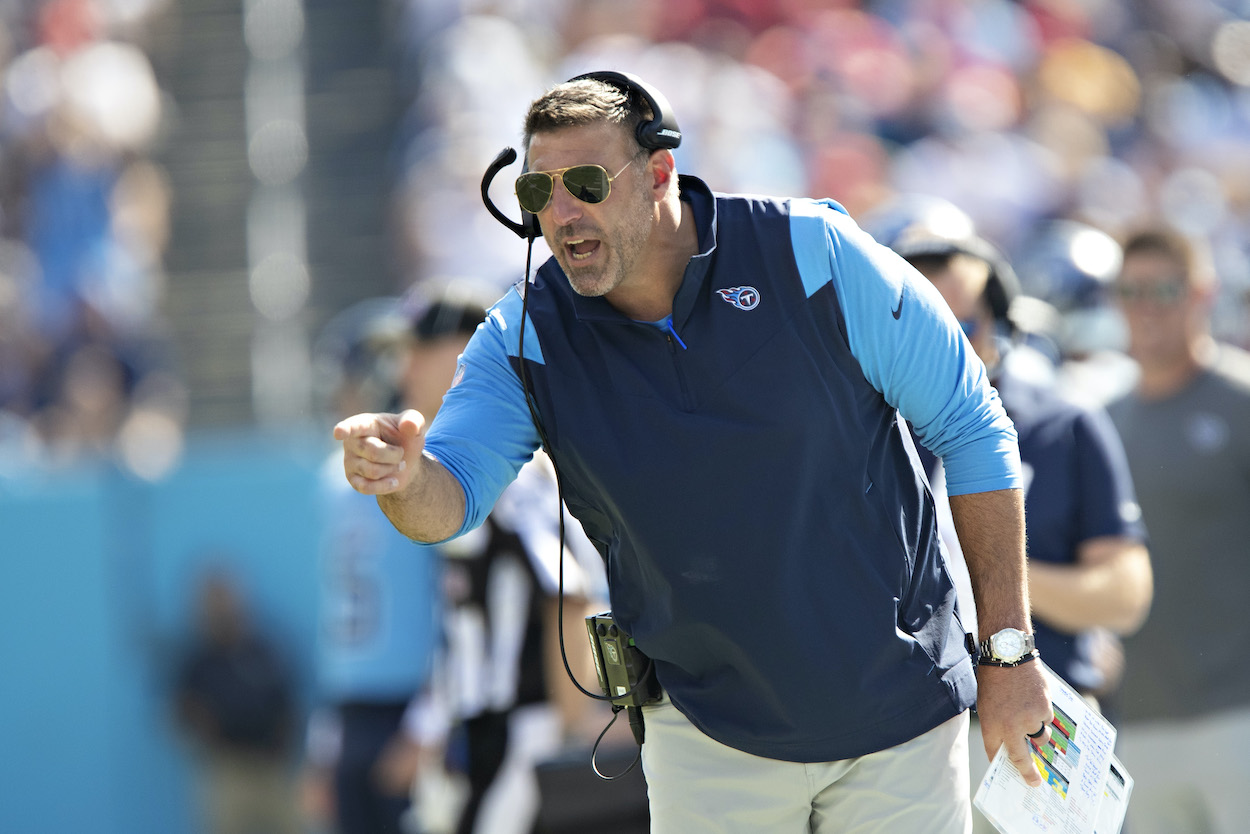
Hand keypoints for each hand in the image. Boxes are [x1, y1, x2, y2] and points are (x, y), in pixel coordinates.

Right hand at [333, 409, 425, 494]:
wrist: (406, 461)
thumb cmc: (406, 438)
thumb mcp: (414, 426)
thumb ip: (414, 420)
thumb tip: (408, 425)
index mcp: (364, 423)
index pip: (353, 426)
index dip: (345, 429)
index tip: (338, 432)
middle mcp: (352, 441)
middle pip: (373, 452)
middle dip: (394, 455)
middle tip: (401, 453)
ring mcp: (350, 461)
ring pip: (372, 471)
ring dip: (392, 469)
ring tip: (397, 464)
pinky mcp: (353, 479)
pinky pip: (366, 487)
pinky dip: (385, 485)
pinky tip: (393, 481)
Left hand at [975, 662, 1053, 786]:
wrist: (1007, 655)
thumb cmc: (993, 680)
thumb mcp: (986, 706)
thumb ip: (997, 726)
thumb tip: (1007, 746)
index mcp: (991, 725)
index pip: (996, 754)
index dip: (1005, 767)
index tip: (1015, 780)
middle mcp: (1011, 726)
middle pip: (1022, 757)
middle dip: (1029, 772)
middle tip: (1035, 782)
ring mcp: (1030, 718)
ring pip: (1040, 736)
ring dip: (1036, 731)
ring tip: (1027, 711)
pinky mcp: (1045, 708)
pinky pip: (1047, 718)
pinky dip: (1042, 712)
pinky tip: (1033, 696)